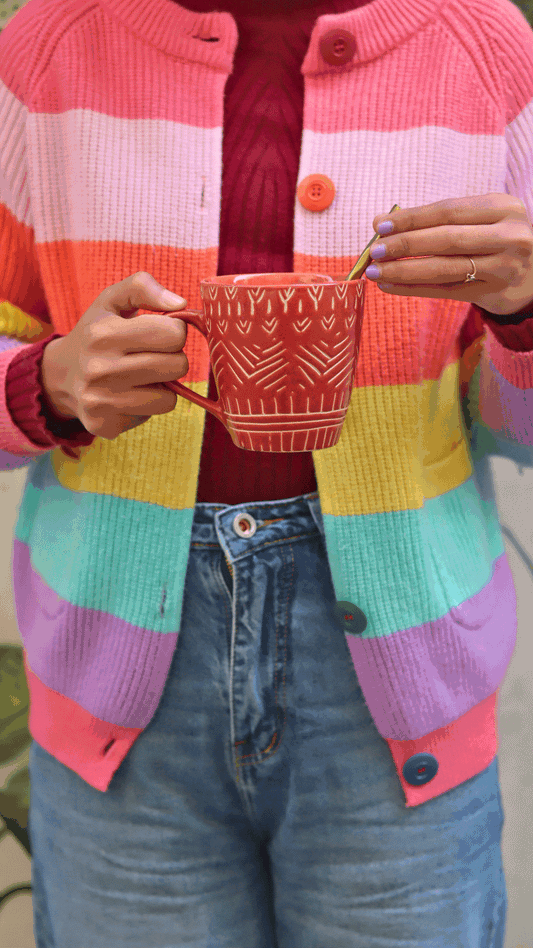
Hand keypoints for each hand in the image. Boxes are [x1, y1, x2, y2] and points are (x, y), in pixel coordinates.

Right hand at [41, 271, 187, 438]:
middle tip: (151, 355)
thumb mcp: (112, 300)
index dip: (174, 331)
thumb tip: (180, 303)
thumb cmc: (97, 331)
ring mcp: (100, 400)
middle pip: (178, 366)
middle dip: (172, 358)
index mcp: (104, 333)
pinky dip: (147, 404)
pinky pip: (152, 415)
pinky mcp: (104, 424)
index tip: (160, 332)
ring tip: (141, 375)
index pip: (174, 334)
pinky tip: (128, 393)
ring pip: (169, 398)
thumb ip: (143, 287)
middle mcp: (99, 368)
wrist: (62, 374)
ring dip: (162, 385)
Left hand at [368, 193, 532, 315]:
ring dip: (405, 271)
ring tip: (376, 272)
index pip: (449, 211)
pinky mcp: (493, 292)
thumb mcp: (479, 220)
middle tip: (375, 251)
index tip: (381, 226)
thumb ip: (436, 220)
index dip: (412, 218)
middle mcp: (508, 236)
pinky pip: (446, 291)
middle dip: (406, 245)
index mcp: (503, 207)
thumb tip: (381, 224)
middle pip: (447, 239)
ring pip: (445, 268)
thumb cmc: (495, 240)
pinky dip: (414, 288)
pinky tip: (391, 286)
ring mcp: (504, 266)